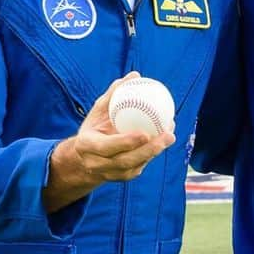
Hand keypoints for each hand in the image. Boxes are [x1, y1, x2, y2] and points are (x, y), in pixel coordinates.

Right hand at [46, 73, 175, 199]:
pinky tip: (164, 141)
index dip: (125, 142)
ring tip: (170, 136)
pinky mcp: (121, 178)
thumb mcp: (98, 110)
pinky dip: (151, 155)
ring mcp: (109, 173)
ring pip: (134, 167)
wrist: (84, 157)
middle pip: (124, 161)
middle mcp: (96, 163)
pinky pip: (138, 167)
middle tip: (167, 135)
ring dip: (154, 152)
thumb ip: (114, 94)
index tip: (144, 134)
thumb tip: (135, 76)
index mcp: (86, 145)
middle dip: (148, 150)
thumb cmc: (94, 127)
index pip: (106, 147)